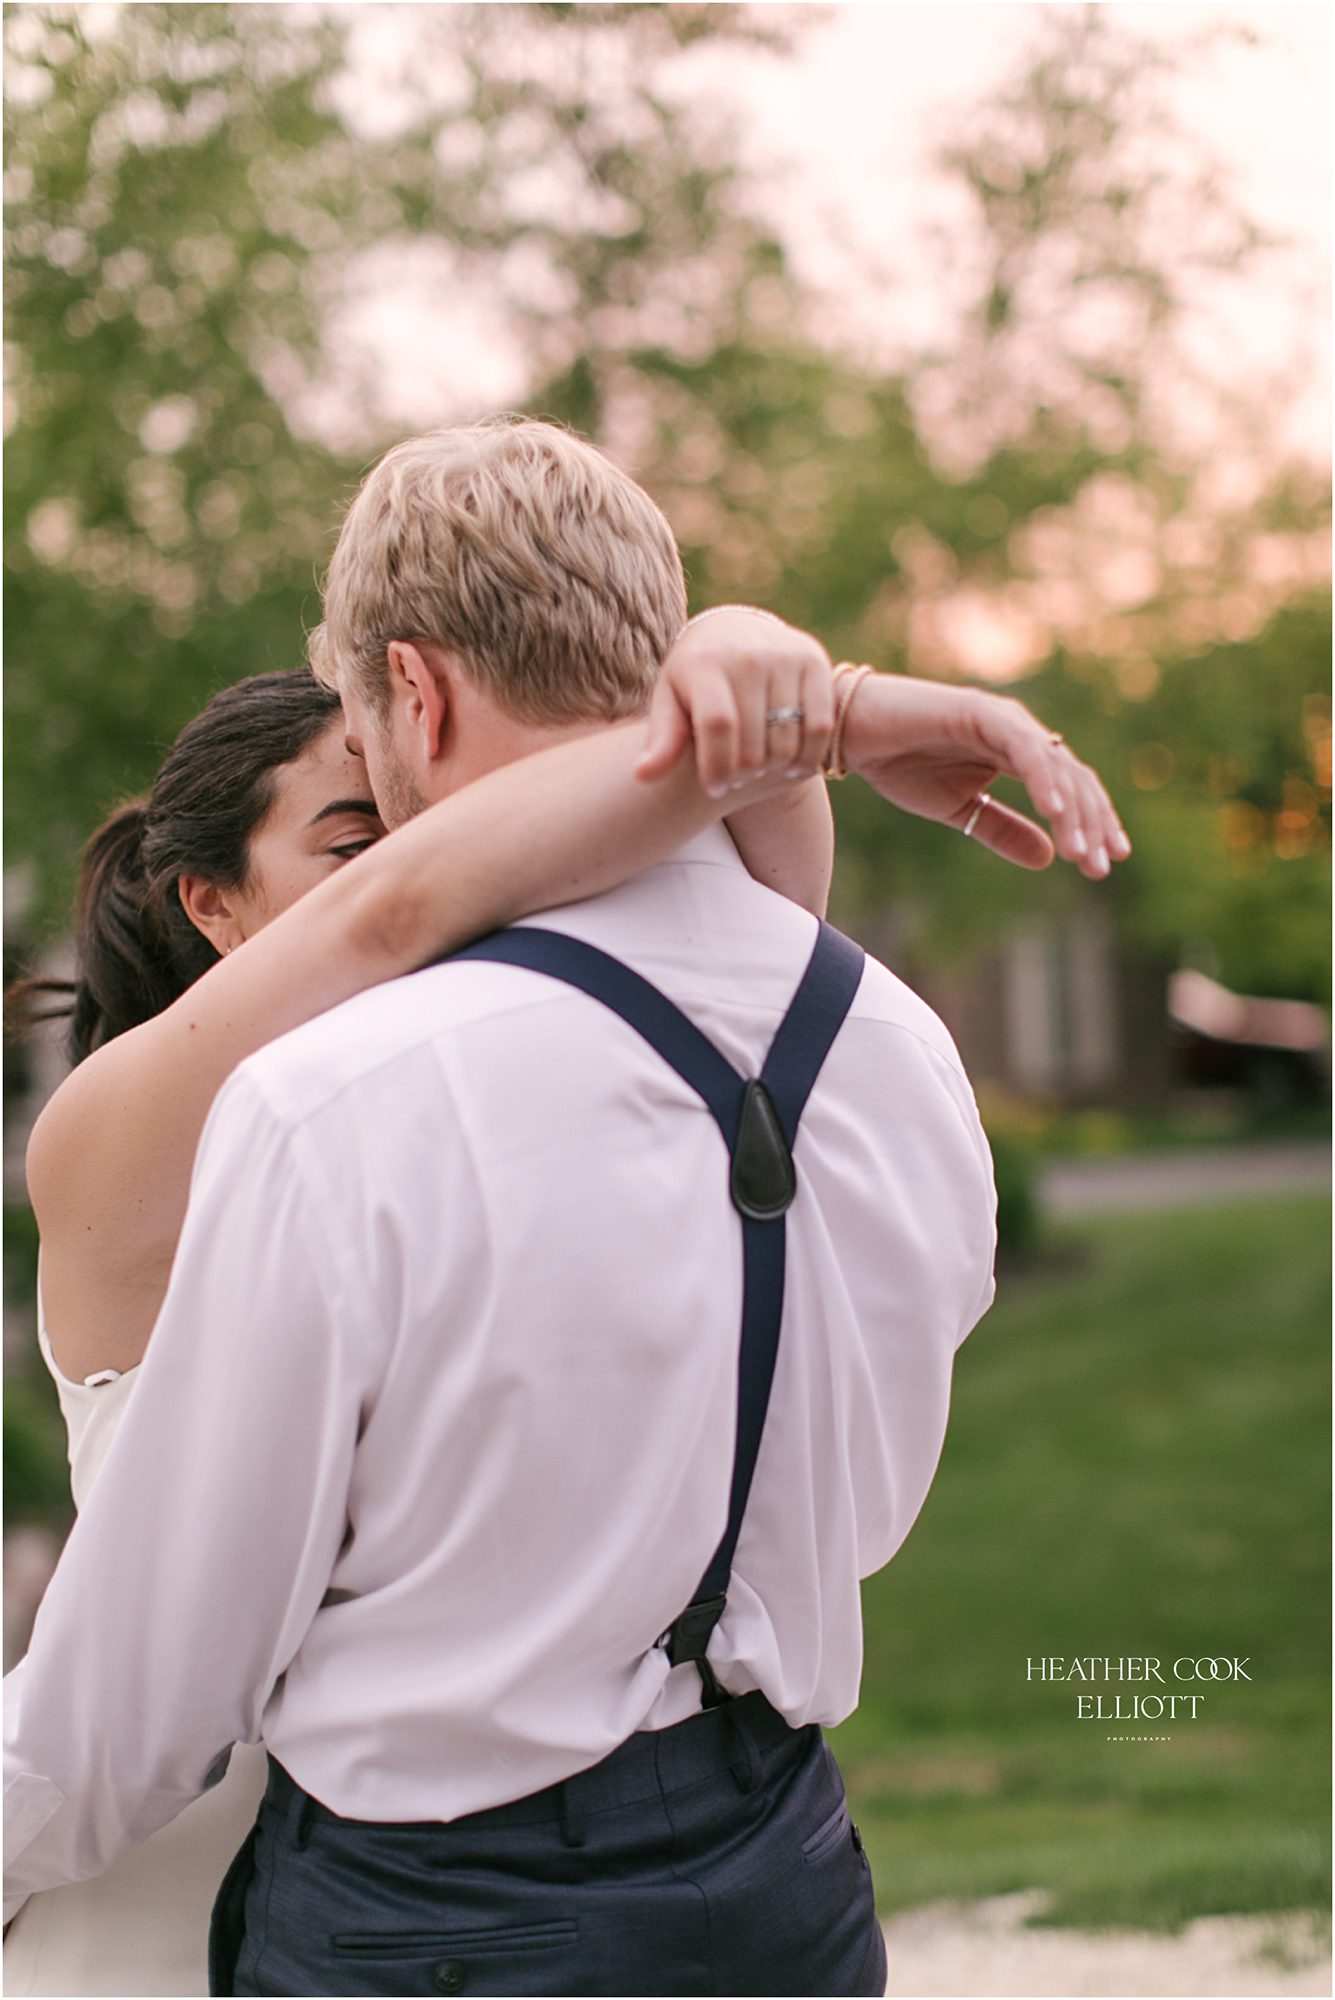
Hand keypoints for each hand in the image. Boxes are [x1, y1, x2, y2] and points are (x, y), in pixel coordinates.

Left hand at [636, 610, 835, 796]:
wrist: (736, 630)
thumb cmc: (694, 678)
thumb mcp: (670, 700)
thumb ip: (663, 738)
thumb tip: (642, 776)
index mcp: (705, 663)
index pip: (717, 726)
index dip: (717, 767)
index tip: (714, 789)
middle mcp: (748, 655)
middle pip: (753, 742)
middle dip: (742, 773)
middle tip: (735, 779)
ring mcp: (785, 656)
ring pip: (786, 740)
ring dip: (772, 769)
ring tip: (757, 771)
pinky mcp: (814, 661)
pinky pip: (820, 726)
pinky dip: (807, 755)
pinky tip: (789, 765)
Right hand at [841, 674, 1130, 878]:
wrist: (853, 735)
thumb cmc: (901, 765)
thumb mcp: (960, 810)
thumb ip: (1003, 830)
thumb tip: (1049, 859)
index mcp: (1018, 754)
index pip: (1070, 790)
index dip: (1092, 825)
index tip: (1103, 864)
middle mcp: (1020, 733)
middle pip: (1074, 779)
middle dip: (1091, 825)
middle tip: (1099, 868)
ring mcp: (1004, 719)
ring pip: (1055, 767)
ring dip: (1072, 812)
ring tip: (1080, 852)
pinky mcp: (982, 712)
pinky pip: (1023, 749)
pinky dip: (1043, 780)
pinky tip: (1054, 813)